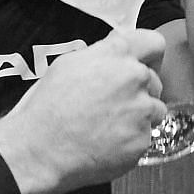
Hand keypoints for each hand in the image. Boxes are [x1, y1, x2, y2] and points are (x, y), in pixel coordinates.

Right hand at [0, 29, 166, 193]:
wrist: (39, 150)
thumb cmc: (45, 109)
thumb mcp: (65, 65)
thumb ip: (99, 55)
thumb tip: (115, 51)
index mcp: (115, 55)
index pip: (153, 43)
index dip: (149, 56)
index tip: (143, 65)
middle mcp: (133, 78)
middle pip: (153, 80)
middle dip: (138, 91)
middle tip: (111, 104)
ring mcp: (141, 110)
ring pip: (154, 110)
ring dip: (138, 116)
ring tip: (106, 125)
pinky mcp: (142, 139)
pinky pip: (145, 137)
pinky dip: (130, 140)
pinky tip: (105, 141)